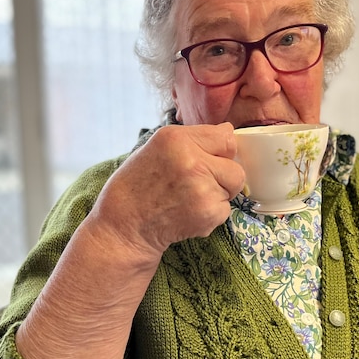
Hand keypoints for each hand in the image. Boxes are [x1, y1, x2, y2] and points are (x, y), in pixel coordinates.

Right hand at [87, 122, 244, 263]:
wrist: (123, 227)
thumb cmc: (137, 186)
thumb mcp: (157, 148)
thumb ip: (193, 139)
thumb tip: (228, 131)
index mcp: (176, 139)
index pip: (226, 137)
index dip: (220, 151)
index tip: (208, 160)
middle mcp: (192, 160)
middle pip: (235, 166)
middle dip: (222, 176)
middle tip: (197, 184)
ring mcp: (202, 188)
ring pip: (233, 188)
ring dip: (218, 195)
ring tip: (188, 198)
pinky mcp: (208, 212)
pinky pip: (225, 209)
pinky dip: (211, 214)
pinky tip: (187, 213)